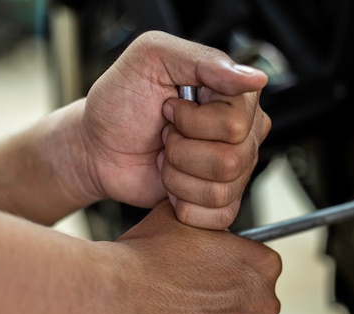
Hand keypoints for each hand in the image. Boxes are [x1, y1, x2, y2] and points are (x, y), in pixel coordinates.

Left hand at [80, 31, 269, 228]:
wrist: (98, 146)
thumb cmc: (122, 101)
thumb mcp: (152, 58)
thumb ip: (204, 60)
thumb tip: (254, 79)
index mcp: (235, 97)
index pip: (235, 124)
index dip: (193, 122)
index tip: (170, 107)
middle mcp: (245, 135)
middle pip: (231, 161)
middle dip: (181, 151)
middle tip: (166, 135)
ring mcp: (236, 171)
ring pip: (220, 190)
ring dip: (178, 176)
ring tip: (166, 158)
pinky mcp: (221, 203)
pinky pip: (217, 216)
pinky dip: (183, 204)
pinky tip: (173, 183)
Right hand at [93, 201, 280, 313]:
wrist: (113, 300)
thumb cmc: (142, 259)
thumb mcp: (180, 219)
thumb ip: (207, 222)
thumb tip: (202, 214)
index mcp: (263, 265)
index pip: (259, 271)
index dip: (231, 274)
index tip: (210, 279)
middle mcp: (264, 303)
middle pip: (252, 305)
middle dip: (226, 305)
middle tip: (192, 303)